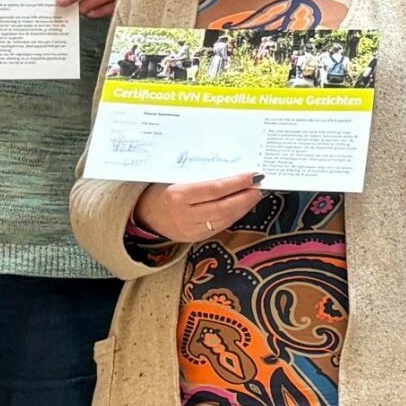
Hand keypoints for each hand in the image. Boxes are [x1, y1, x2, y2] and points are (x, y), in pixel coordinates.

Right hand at [133, 172, 263, 242]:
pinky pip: (220, 226)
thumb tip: (232, 166)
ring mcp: (190, 229)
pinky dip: (234, 216)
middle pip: (223, 206)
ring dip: (243, 207)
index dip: (237, 183)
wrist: (144, 215)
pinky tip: (243, 206)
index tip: (253, 175)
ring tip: (256, 195)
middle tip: (261, 186)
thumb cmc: (162, 189)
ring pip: (224, 219)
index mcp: (178, 195)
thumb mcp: (176, 177)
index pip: (215, 189)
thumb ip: (201, 175)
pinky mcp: (195, 238)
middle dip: (246, 196)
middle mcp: (185, 215)